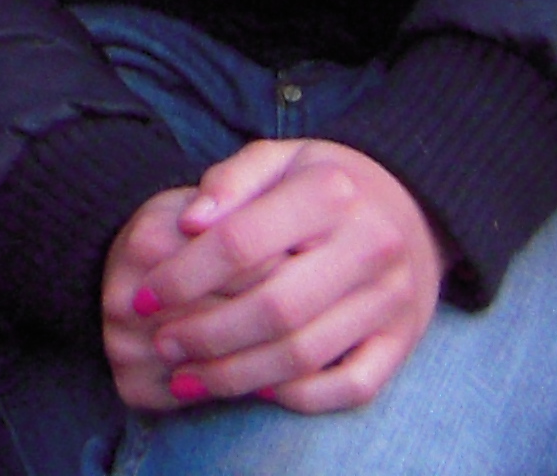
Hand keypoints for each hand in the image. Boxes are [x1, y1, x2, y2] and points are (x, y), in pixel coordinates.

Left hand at [107, 141, 443, 415]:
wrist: (413, 206)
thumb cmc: (323, 182)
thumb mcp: (277, 158)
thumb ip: (229, 182)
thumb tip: (188, 224)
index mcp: (330, 193)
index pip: (242, 244)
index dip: (184, 275)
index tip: (143, 296)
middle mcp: (370, 247)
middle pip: (274, 309)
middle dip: (206, 334)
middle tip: (160, 344)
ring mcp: (392, 300)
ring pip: (307, 355)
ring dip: (238, 375)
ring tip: (188, 377)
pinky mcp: (404, 341)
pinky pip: (353, 386)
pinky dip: (301, 397)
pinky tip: (255, 392)